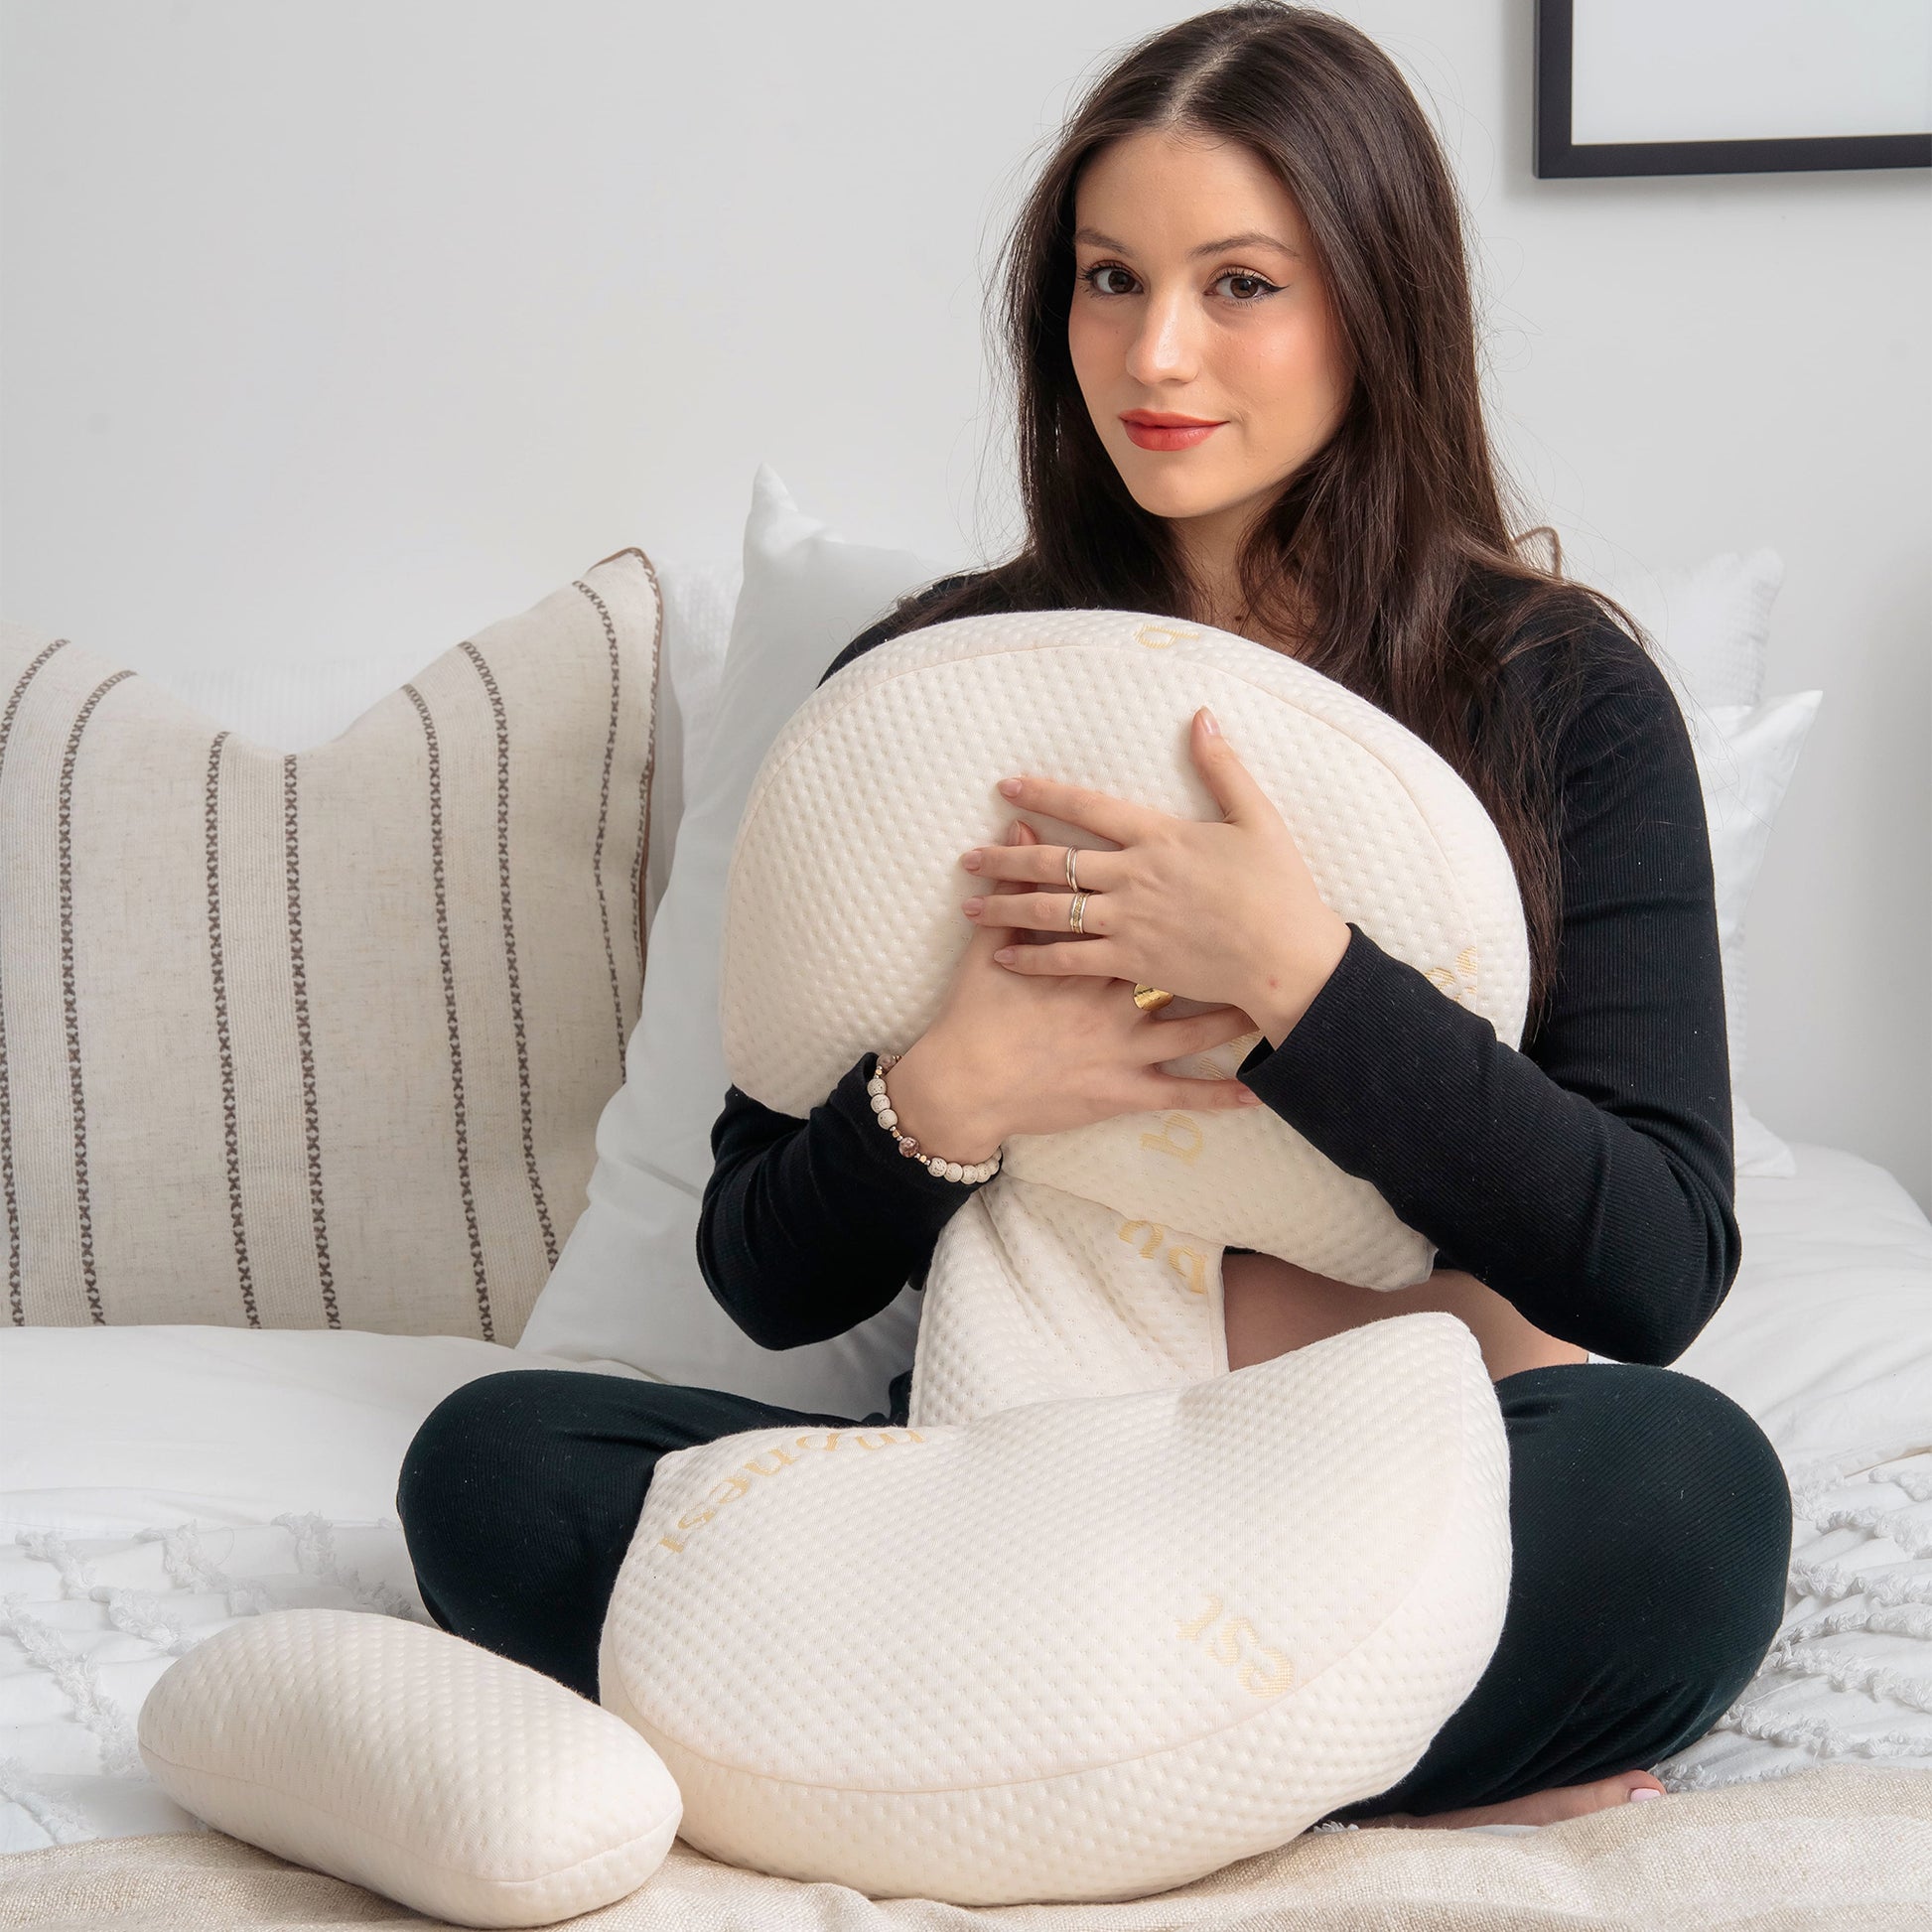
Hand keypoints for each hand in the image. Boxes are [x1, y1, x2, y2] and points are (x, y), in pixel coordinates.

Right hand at [884, 820, 1264, 1161]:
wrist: (965, 1086)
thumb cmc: (977, 1016)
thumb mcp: (986, 946)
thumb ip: (1012, 887)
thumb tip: (1016, 826)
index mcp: (1088, 959)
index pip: (1143, 918)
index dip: (1181, 897)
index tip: (1223, 880)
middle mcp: (1114, 1000)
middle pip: (1183, 968)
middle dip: (1227, 955)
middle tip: (1274, 936)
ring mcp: (1123, 1047)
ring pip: (1193, 1031)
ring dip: (1236, 1020)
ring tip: (1280, 1008)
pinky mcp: (1123, 1090)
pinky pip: (1179, 1094)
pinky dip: (1217, 1095)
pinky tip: (1256, 1093)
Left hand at [958, 707, 1351, 1045]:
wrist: (1288, 957)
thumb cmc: (1280, 889)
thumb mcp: (1257, 817)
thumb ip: (1223, 767)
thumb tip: (1201, 716)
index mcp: (1160, 836)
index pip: (1087, 808)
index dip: (1043, 795)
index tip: (1006, 789)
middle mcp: (1135, 875)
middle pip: (1055, 861)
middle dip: (1005, 857)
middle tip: (966, 858)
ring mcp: (1130, 921)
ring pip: (1052, 910)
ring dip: (1006, 907)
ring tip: (969, 907)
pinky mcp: (1133, 962)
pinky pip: (1070, 960)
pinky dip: (1034, 958)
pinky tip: (1003, 956)